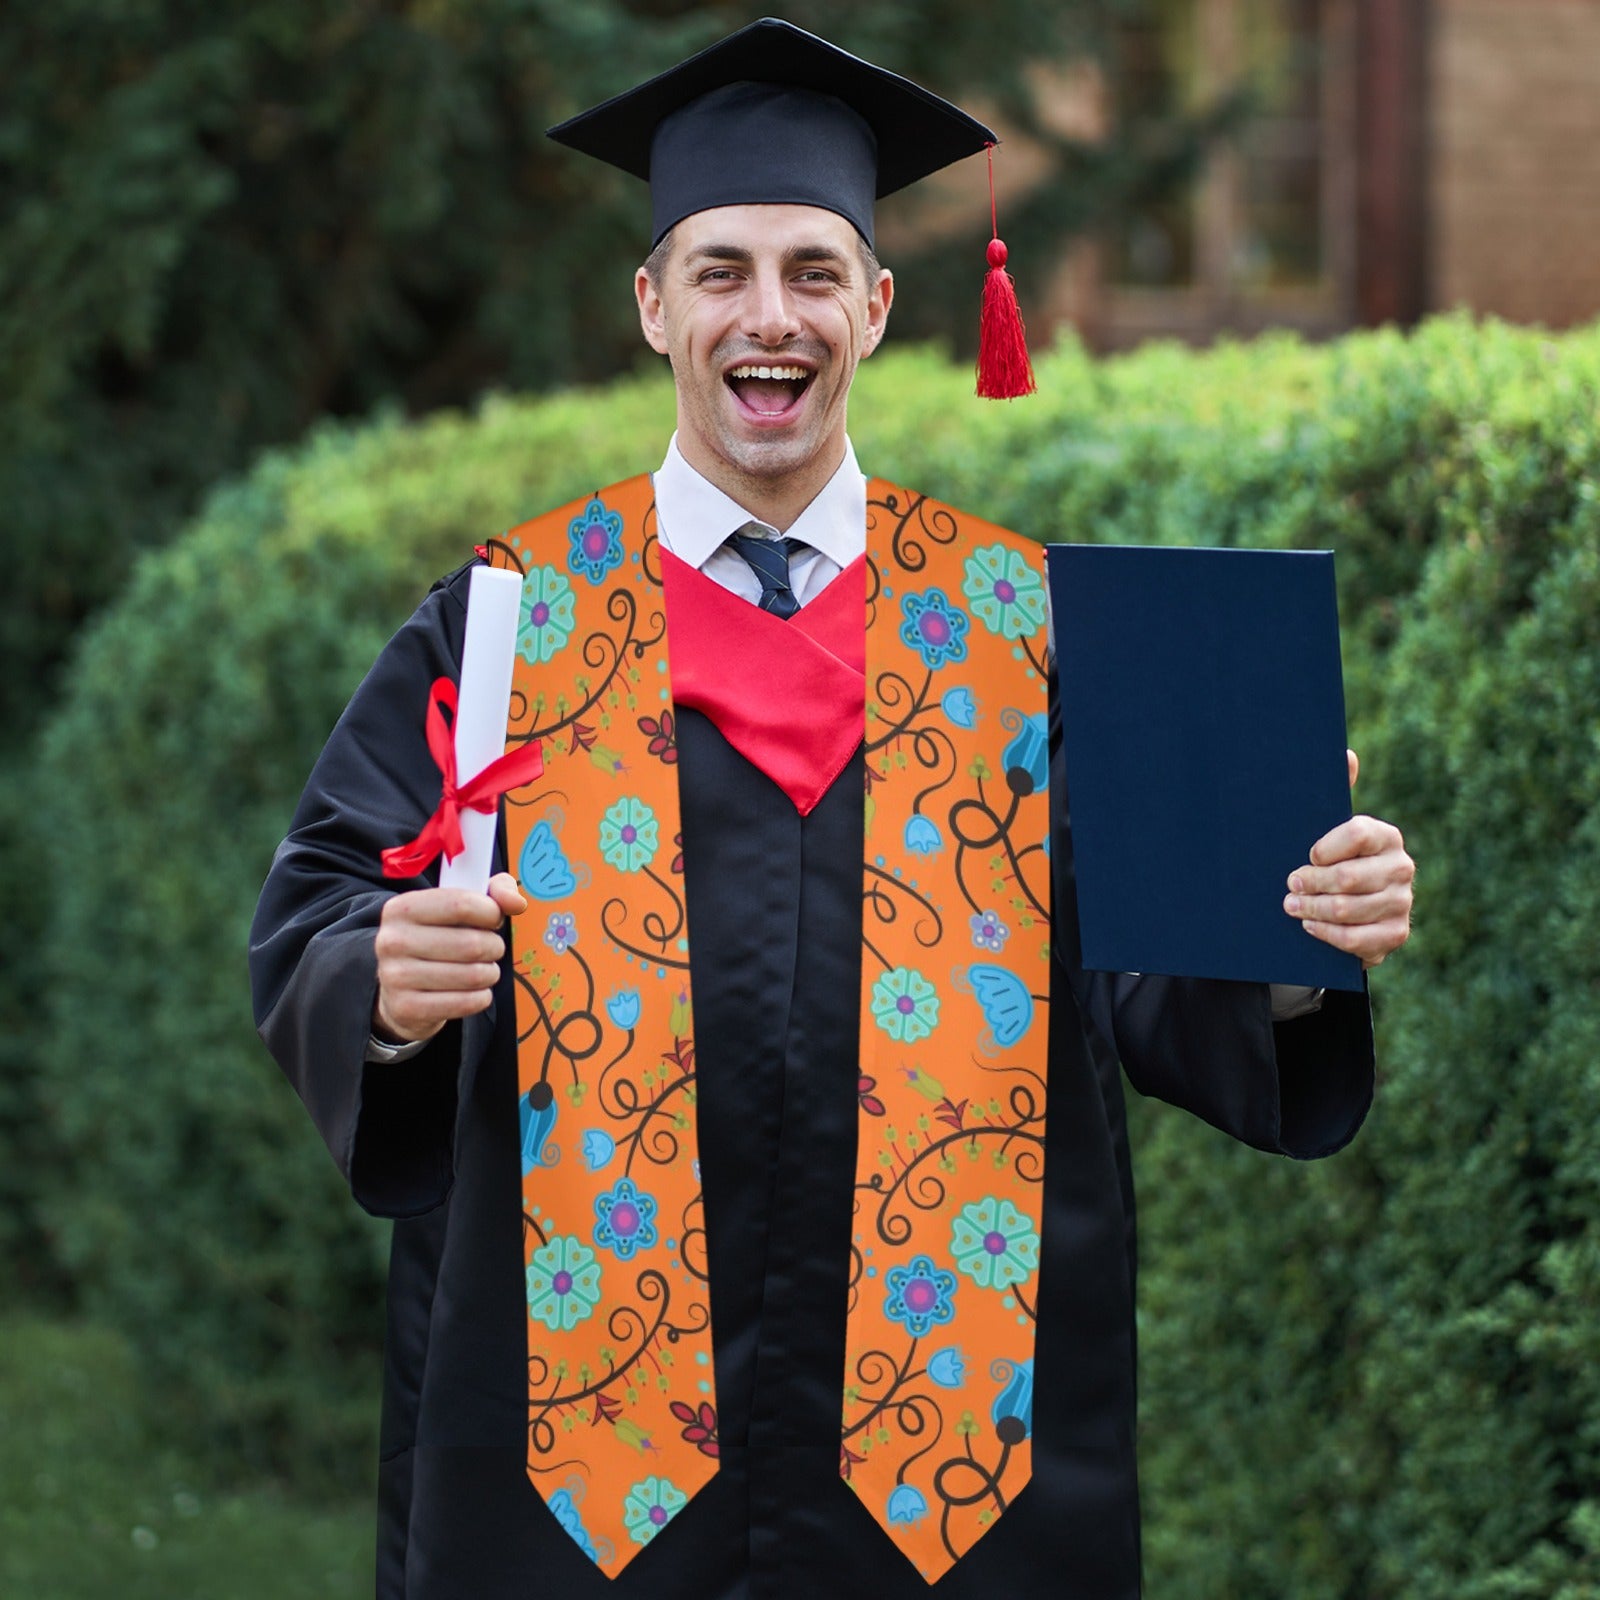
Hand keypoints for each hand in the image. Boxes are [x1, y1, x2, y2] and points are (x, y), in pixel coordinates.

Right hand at [372, 871, 527, 1043]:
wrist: (399, 988)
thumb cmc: (437, 939)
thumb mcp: (458, 906)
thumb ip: (494, 892)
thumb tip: (517, 902)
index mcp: (402, 908)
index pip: (461, 904)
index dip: (491, 913)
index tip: (493, 919)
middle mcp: (392, 940)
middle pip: (472, 944)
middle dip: (493, 947)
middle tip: (490, 949)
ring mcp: (395, 976)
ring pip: (473, 975)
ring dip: (490, 973)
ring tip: (482, 969)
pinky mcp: (406, 1008)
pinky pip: (466, 1003)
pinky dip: (481, 997)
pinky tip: (473, 991)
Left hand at [1283, 750, 1413, 967]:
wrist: (1350, 908)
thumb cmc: (1332, 860)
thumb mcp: (1329, 828)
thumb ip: (1336, 792)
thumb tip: (1346, 754)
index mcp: (1386, 836)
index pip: (1356, 833)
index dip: (1324, 847)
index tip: (1306, 855)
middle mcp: (1401, 867)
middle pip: (1348, 877)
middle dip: (1310, 883)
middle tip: (1289, 884)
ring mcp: (1401, 903)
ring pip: (1348, 909)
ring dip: (1312, 909)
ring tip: (1291, 906)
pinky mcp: (1395, 934)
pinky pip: (1356, 939)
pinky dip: (1327, 934)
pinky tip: (1310, 926)